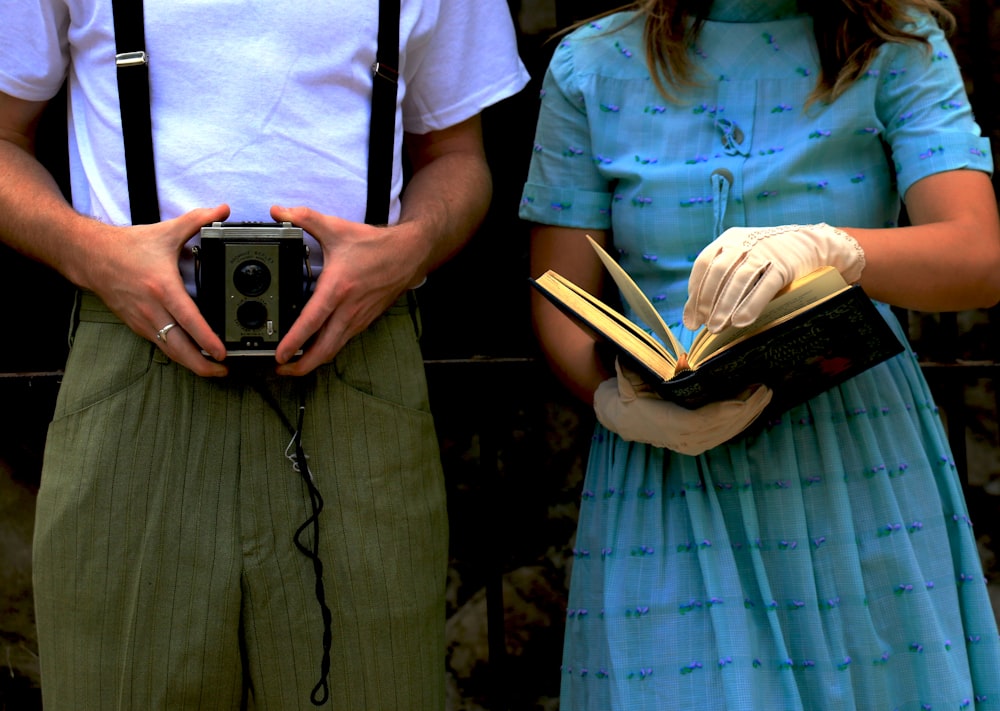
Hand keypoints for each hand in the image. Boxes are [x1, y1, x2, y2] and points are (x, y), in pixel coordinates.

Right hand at [81, 204, 230, 376]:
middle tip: (223, 371)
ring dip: (191, 363)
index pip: (189, 320)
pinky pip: (161, 345)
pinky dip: (178, 354)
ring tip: (213, 369)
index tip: (221, 353)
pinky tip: (192, 356)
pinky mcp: (137, 325)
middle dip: (202, 365)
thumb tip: (222, 209)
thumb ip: (198, 220)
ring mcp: (142, 320)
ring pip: (169, 351)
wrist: (89, 256)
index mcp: (162, 288)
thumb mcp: (166, 231)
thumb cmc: (127, 246)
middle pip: (179, 348)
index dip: (206, 339)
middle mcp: (152, 309)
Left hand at [269, 205, 422, 375]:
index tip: (279, 354)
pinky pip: (342, 341)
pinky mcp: (364, 321)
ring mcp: (358, 318)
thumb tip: (277, 210)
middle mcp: (348, 309)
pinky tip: (315, 346)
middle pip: (324, 349)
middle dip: (301, 366)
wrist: (409, 254)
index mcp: (338, 288)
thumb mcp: (337, 228)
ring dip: (314, 360)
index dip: (294, 341)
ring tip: (293, 363)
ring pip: (334, 349)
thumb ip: (304, 218)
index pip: (312, 322)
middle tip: (281, 369)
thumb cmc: (375, 245)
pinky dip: (327, 349)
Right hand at [593, 359, 772, 454]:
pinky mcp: (700, 445)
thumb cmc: (629, 395)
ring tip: (766, 394)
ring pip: (728, 432)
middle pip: (722, 427)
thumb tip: (627, 360)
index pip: (702, 420)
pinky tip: (757, 407)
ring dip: (751, 414)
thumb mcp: (627, 381)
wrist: (625, 419)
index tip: (745, 397)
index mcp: (668, 424)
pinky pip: (726, 434)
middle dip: (748, 408)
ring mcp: (693, 445)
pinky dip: (743, 421)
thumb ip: (629, 372)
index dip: (725, 411)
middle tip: (765, 388)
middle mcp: (684, 439)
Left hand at [683, 223, 865, 332]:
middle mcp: (745, 242)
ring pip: (738, 280)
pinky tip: (741, 322)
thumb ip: (723, 275)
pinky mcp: (784, 265)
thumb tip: (698, 310)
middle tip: (700, 326)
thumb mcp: (744, 255)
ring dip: (724, 306)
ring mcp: (765, 252)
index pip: (703, 264)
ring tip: (716, 328)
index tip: (691, 317)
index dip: (694, 292)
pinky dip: (750, 305)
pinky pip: (764, 287)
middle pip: (717, 272)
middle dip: (705, 301)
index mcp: (730, 239)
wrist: (813, 243)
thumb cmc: (770, 257)